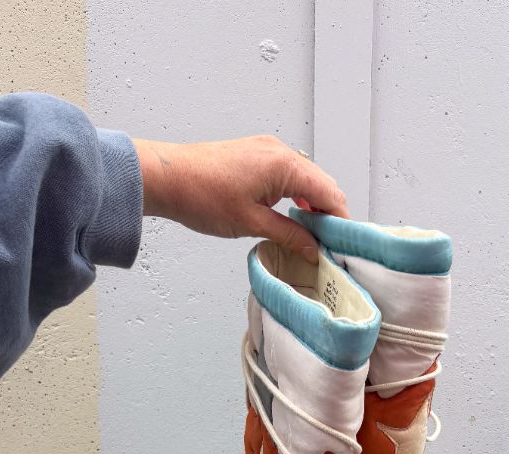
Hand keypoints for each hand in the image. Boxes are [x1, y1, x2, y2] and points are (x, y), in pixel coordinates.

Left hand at [132, 136, 346, 261]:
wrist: (166, 178)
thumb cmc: (201, 195)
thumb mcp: (252, 224)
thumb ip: (290, 235)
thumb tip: (313, 249)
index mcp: (284, 165)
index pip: (329, 193)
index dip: (340, 221)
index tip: (342, 245)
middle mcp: (280, 152)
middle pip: (322, 185)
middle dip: (329, 214)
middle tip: (328, 245)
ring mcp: (267, 151)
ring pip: (305, 180)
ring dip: (312, 206)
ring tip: (311, 236)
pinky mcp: (255, 155)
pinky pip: (288, 175)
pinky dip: (296, 195)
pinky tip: (292, 216)